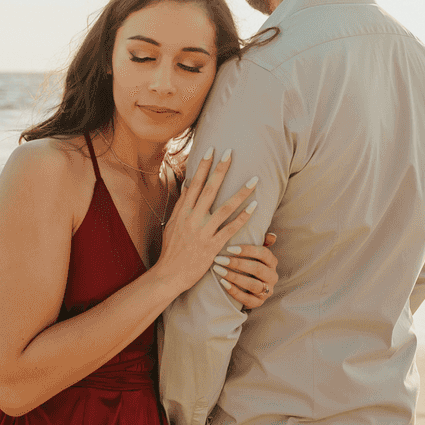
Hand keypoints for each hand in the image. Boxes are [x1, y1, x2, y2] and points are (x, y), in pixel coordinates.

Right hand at [151, 149, 257, 296]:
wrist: (170, 275)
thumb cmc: (171, 249)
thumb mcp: (171, 223)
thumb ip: (181, 203)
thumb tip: (188, 183)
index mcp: (183, 212)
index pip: (194, 184)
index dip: (204, 166)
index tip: (212, 150)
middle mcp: (193, 219)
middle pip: (209, 190)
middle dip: (220, 170)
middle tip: (231, 153)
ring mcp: (204, 232)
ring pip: (225, 208)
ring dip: (241, 193)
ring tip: (254, 180)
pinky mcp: (213, 246)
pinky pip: (231, 229)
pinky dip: (243, 217)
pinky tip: (254, 207)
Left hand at [214, 232, 276, 309]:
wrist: (249, 288)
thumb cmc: (250, 263)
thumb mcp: (255, 253)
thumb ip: (262, 242)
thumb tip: (272, 236)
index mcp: (272, 262)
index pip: (263, 253)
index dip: (247, 250)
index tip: (229, 248)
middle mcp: (272, 276)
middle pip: (257, 269)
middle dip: (237, 264)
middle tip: (219, 259)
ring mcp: (267, 291)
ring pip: (252, 285)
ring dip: (234, 277)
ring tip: (219, 270)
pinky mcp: (258, 303)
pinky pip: (246, 298)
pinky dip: (234, 290)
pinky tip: (223, 282)